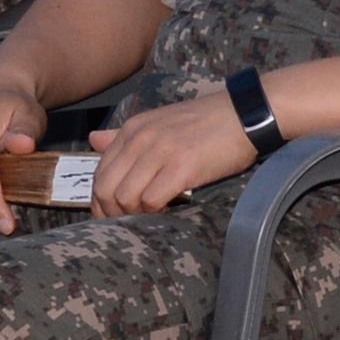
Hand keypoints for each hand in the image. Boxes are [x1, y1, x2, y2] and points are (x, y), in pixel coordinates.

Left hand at [86, 91, 257, 216]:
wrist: (245, 113)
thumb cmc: (206, 122)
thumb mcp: (159, 121)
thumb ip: (125, 135)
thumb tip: (94, 140)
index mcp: (132, 129)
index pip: (100, 172)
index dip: (101, 201)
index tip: (113, 216)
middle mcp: (140, 139)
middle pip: (105, 188)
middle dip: (111, 213)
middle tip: (126, 225)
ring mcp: (160, 152)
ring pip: (125, 198)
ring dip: (133, 215)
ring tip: (149, 219)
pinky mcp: (182, 167)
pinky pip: (152, 201)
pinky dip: (154, 214)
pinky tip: (167, 213)